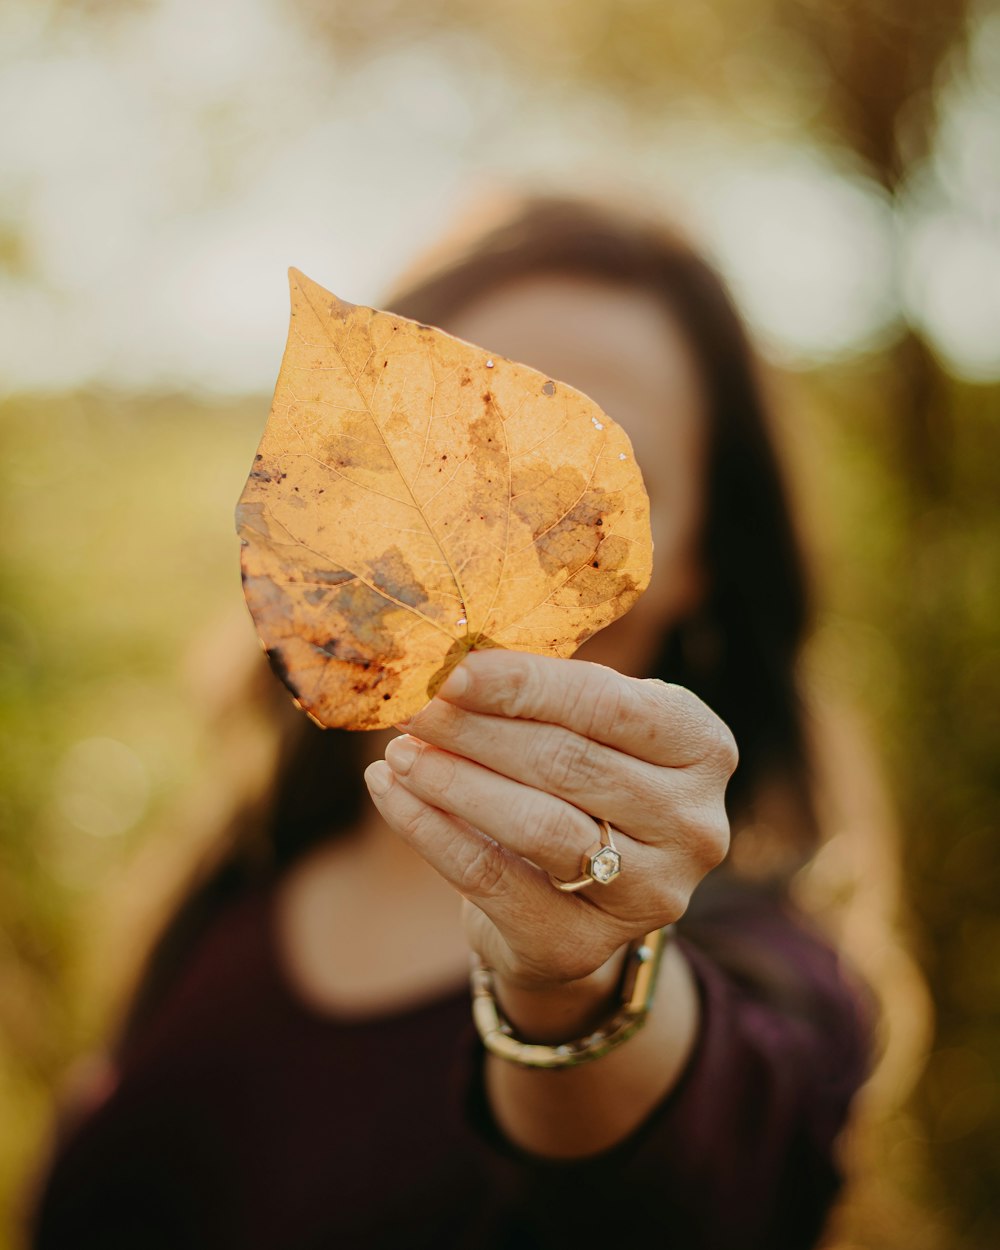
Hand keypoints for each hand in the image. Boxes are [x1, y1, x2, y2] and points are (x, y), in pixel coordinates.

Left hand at [364, 650, 737, 991]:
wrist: (575, 905)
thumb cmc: (578, 785)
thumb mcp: (585, 730)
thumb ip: (538, 695)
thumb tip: (446, 660)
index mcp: (703, 747)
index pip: (608, 704)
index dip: (523, 683)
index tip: (451, 669)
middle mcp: (695, 824)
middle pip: (566, 763)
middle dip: (475, 729)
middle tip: (410, 705)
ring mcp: (650, 893)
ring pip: (534, 824)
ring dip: (452, 780)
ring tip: (399, 750)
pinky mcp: (585, 944)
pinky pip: (492, 880)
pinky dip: (430, 830)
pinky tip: (391, 792)